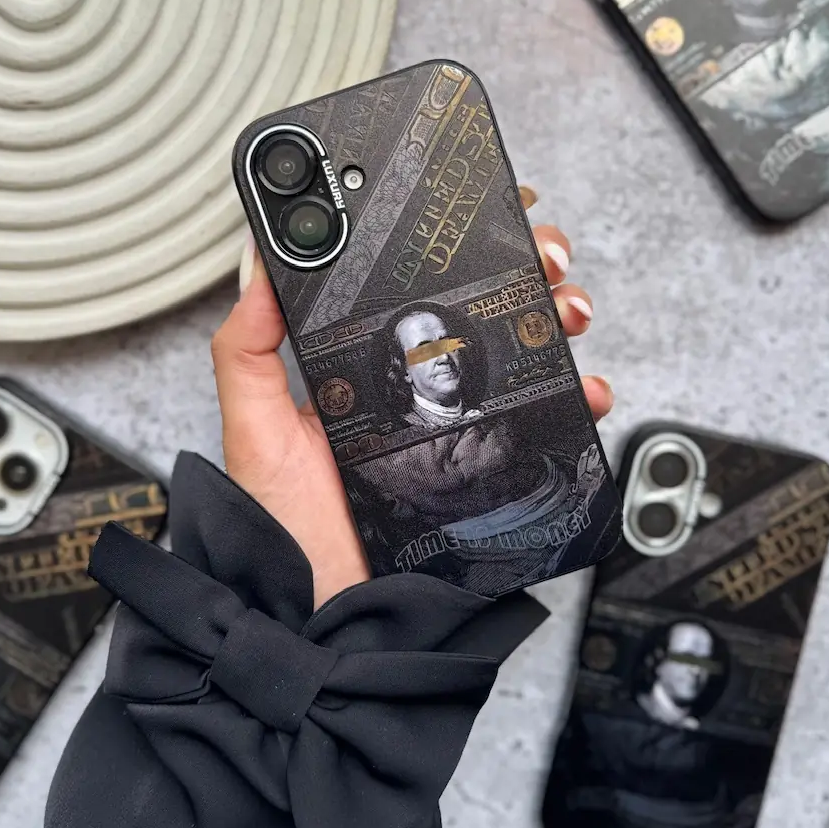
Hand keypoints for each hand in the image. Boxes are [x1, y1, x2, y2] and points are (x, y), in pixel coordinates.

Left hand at [211, 207, 613, 610]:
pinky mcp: (494, 465)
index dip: (452, 239)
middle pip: (482, 305)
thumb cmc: (288, 533)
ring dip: (558, 311)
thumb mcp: (256, 431)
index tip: (484, 204)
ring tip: (564, 306)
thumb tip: (255, 257)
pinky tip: (581, 382)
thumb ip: (247, 350)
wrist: (332, 623)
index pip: (413, 284)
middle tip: (540, 253)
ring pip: (523, 348)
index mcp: (363, 367)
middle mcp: (418, 389)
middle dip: (524, 264)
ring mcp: (462, 426)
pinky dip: (577, 390)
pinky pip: (547, 417)